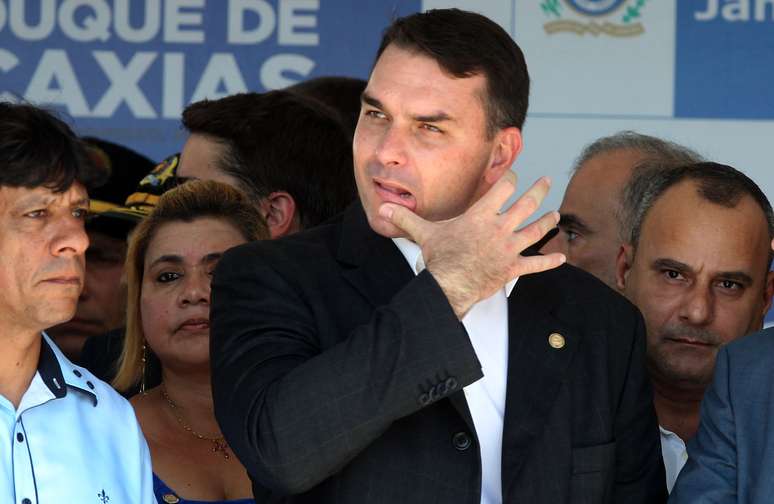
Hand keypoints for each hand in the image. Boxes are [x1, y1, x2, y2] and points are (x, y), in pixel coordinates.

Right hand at [378, 171, 565, 318]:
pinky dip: (550, 261)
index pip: (502, 189)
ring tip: (557, 214)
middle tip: (547, 181)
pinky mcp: (513, 268)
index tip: (514, 175)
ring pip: (536, 230)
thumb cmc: (440, 258)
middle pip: (526, 204)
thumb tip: (383, 208)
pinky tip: (562, 257)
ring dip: (548, 221)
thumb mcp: (423, 234)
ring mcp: (509, 248)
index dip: (509, 179)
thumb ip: (406, 218)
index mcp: (481, 215)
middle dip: (539, 190)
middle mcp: (500, 228)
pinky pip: (536, 264)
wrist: (450, 285)